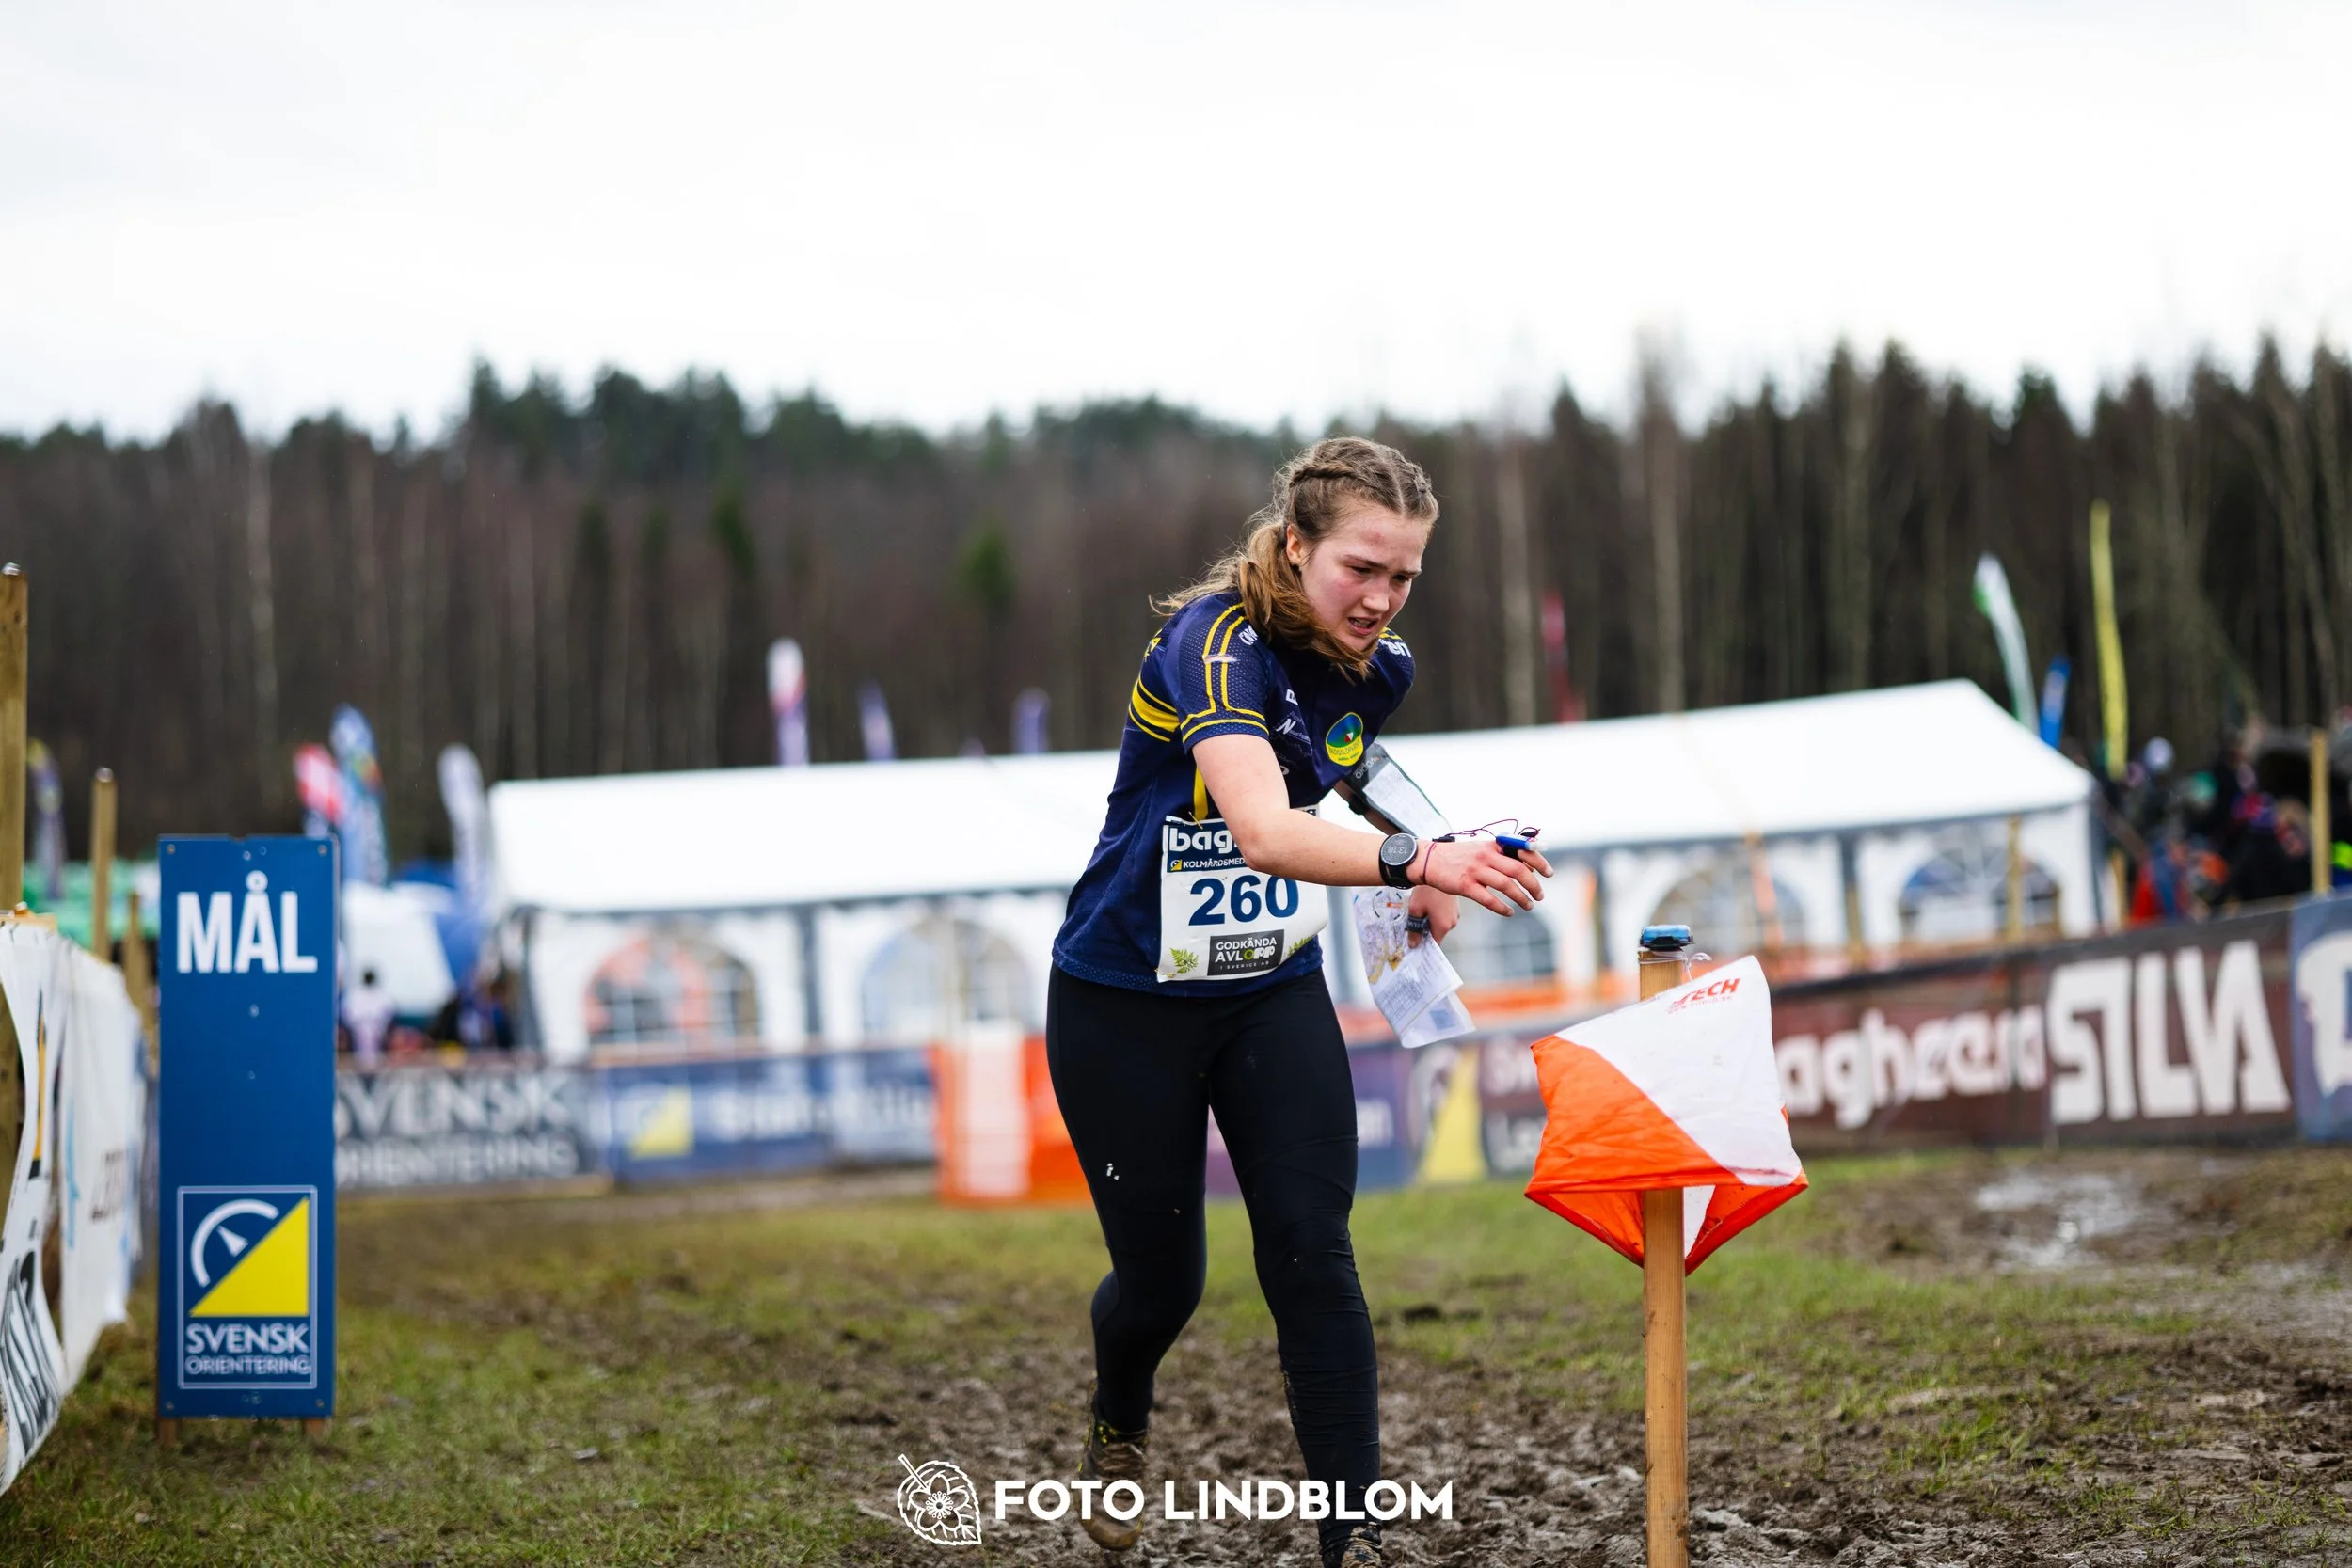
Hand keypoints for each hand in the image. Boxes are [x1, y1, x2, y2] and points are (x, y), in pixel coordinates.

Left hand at [1405, 885, 1457, 946]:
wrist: (1436, 869)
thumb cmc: (1426, 891)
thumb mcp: (1415, 910)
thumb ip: (1414, 930)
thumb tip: (1414, 944)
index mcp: (1443, 926)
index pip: (1434, 944)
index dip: (1424, 944)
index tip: (1416, 942)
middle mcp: (1453, 922)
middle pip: (1438, 933)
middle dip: (1426, 929)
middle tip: (1416, 919)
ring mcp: (1456, 914)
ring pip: (1441, 924)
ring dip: (1432, 920)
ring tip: (1423, 908)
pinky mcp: (1456, 906)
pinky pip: (1445, 915)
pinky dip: (1438, 913)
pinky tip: (1430, 903)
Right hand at [1414, 837, 1551, 916]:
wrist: (1428, 860)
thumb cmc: (1457, 856)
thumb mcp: (1480, 848)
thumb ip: (1501, 854)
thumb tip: (1526, 866)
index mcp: (1492, 845)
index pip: (1522, 851)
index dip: (1539, 862)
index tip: (1549, 873)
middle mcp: (1486, 856)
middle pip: (1518, 870)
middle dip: (1533, 885)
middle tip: (1540, 895)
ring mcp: (1475, 871)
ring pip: (1506, 885)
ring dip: (1521, 897)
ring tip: (1529, 906)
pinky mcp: (1465, 885)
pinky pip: (1488, 899)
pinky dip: (1502, 908)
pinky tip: (1509, 912)